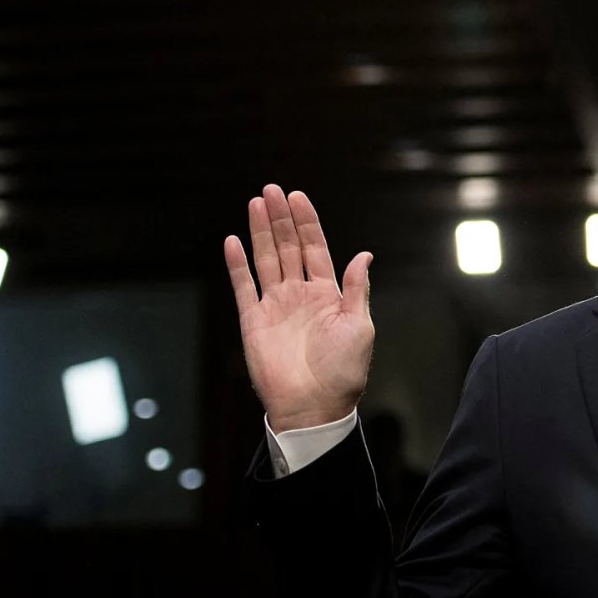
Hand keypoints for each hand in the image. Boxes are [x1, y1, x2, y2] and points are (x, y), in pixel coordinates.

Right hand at [225, 184, 374, 432]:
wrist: (314, 407)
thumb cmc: (344, 371)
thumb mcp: (360, 325)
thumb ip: (357, 288)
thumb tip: (364, 255)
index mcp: (328, 293)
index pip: (315, 248)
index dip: (307, 222)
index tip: (298, 196)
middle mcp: (300, 295)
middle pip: (288, 247)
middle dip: (281, 218)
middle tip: (272, 189)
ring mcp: (275, 306)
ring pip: (266, 260)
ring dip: (260, 232)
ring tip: (255, 203)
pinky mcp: (253, 322)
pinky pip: (243, 288)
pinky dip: (237, 265)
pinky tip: (233, 241)